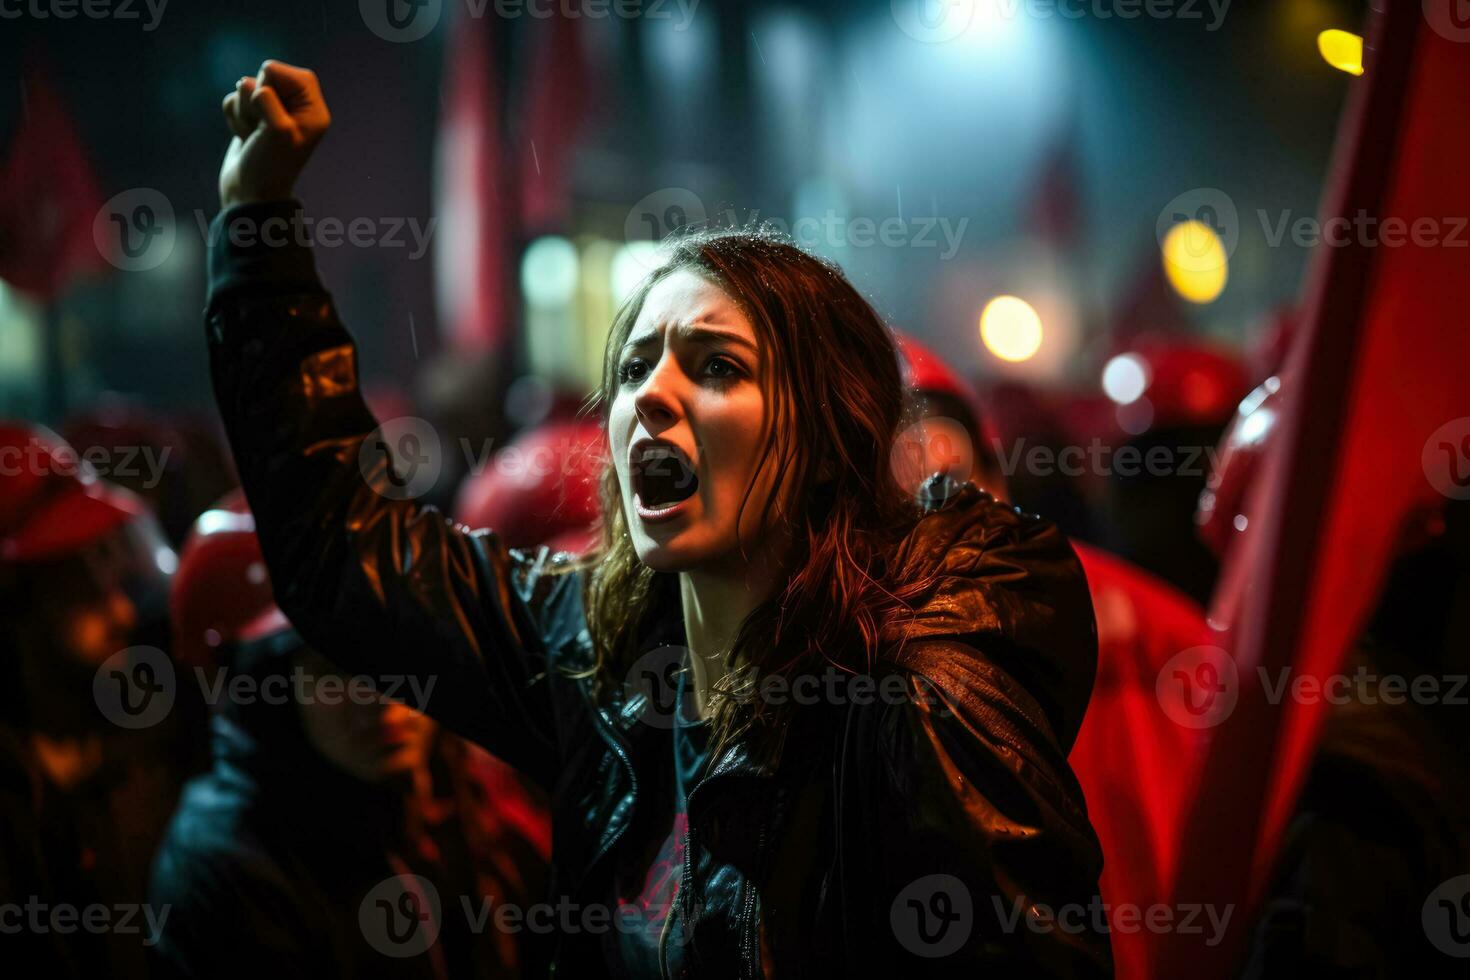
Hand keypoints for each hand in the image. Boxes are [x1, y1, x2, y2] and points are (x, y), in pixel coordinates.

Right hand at [218, 60, 330, 208]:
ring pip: (245, 86)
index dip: (271, 88)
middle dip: (255, 100)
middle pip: (264, 75)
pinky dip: (234, 118)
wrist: (248, 193)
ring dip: (244, 112)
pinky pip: (233, 99)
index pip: (285, 72)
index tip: (273, 115)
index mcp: (313, 109)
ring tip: (254, 136)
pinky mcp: (252, 116)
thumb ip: (267, 97)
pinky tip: (245, 137)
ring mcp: (273, 110)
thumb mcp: (278, 130)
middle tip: (262, 129)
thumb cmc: (269, 165)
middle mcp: (297, 107)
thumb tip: (247, 84)